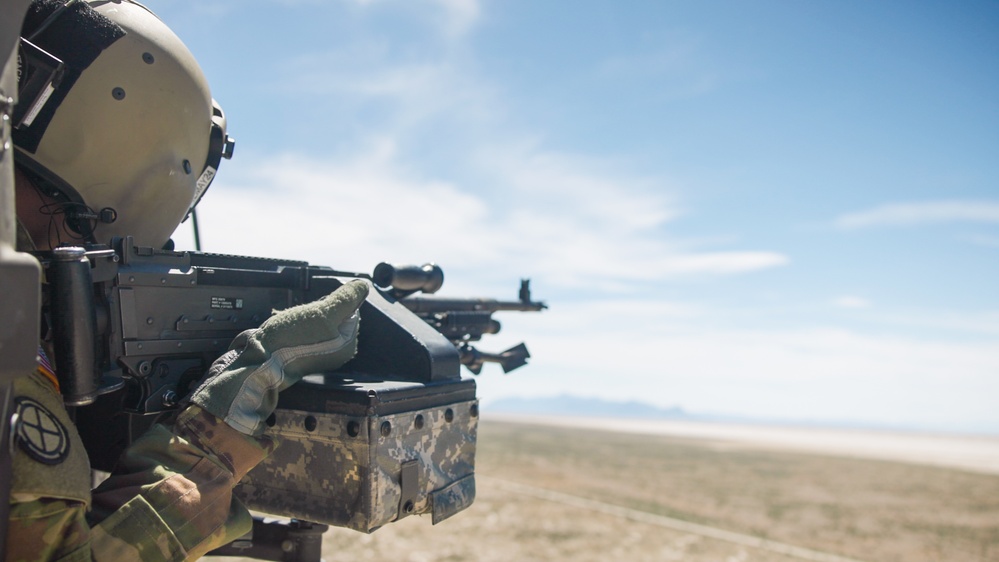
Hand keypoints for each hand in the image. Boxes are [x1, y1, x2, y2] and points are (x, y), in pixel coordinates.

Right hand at [187, 280, 368, 434]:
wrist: (257, 361)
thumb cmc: (291, 340)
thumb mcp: (325, 312)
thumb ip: (347, 298)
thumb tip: (364, 285)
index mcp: (346, 345)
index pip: (351, 311)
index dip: (333, 303)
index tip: (318, 309)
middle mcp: (334, 353)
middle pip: (332, 316)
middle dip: (316, 311)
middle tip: (302, 318)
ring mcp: (315, 354)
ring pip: (314, 321)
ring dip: (302, 317)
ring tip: (291, 324)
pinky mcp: (298, 354)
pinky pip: (300, 331)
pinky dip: (292, 326)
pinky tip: (283, 330)